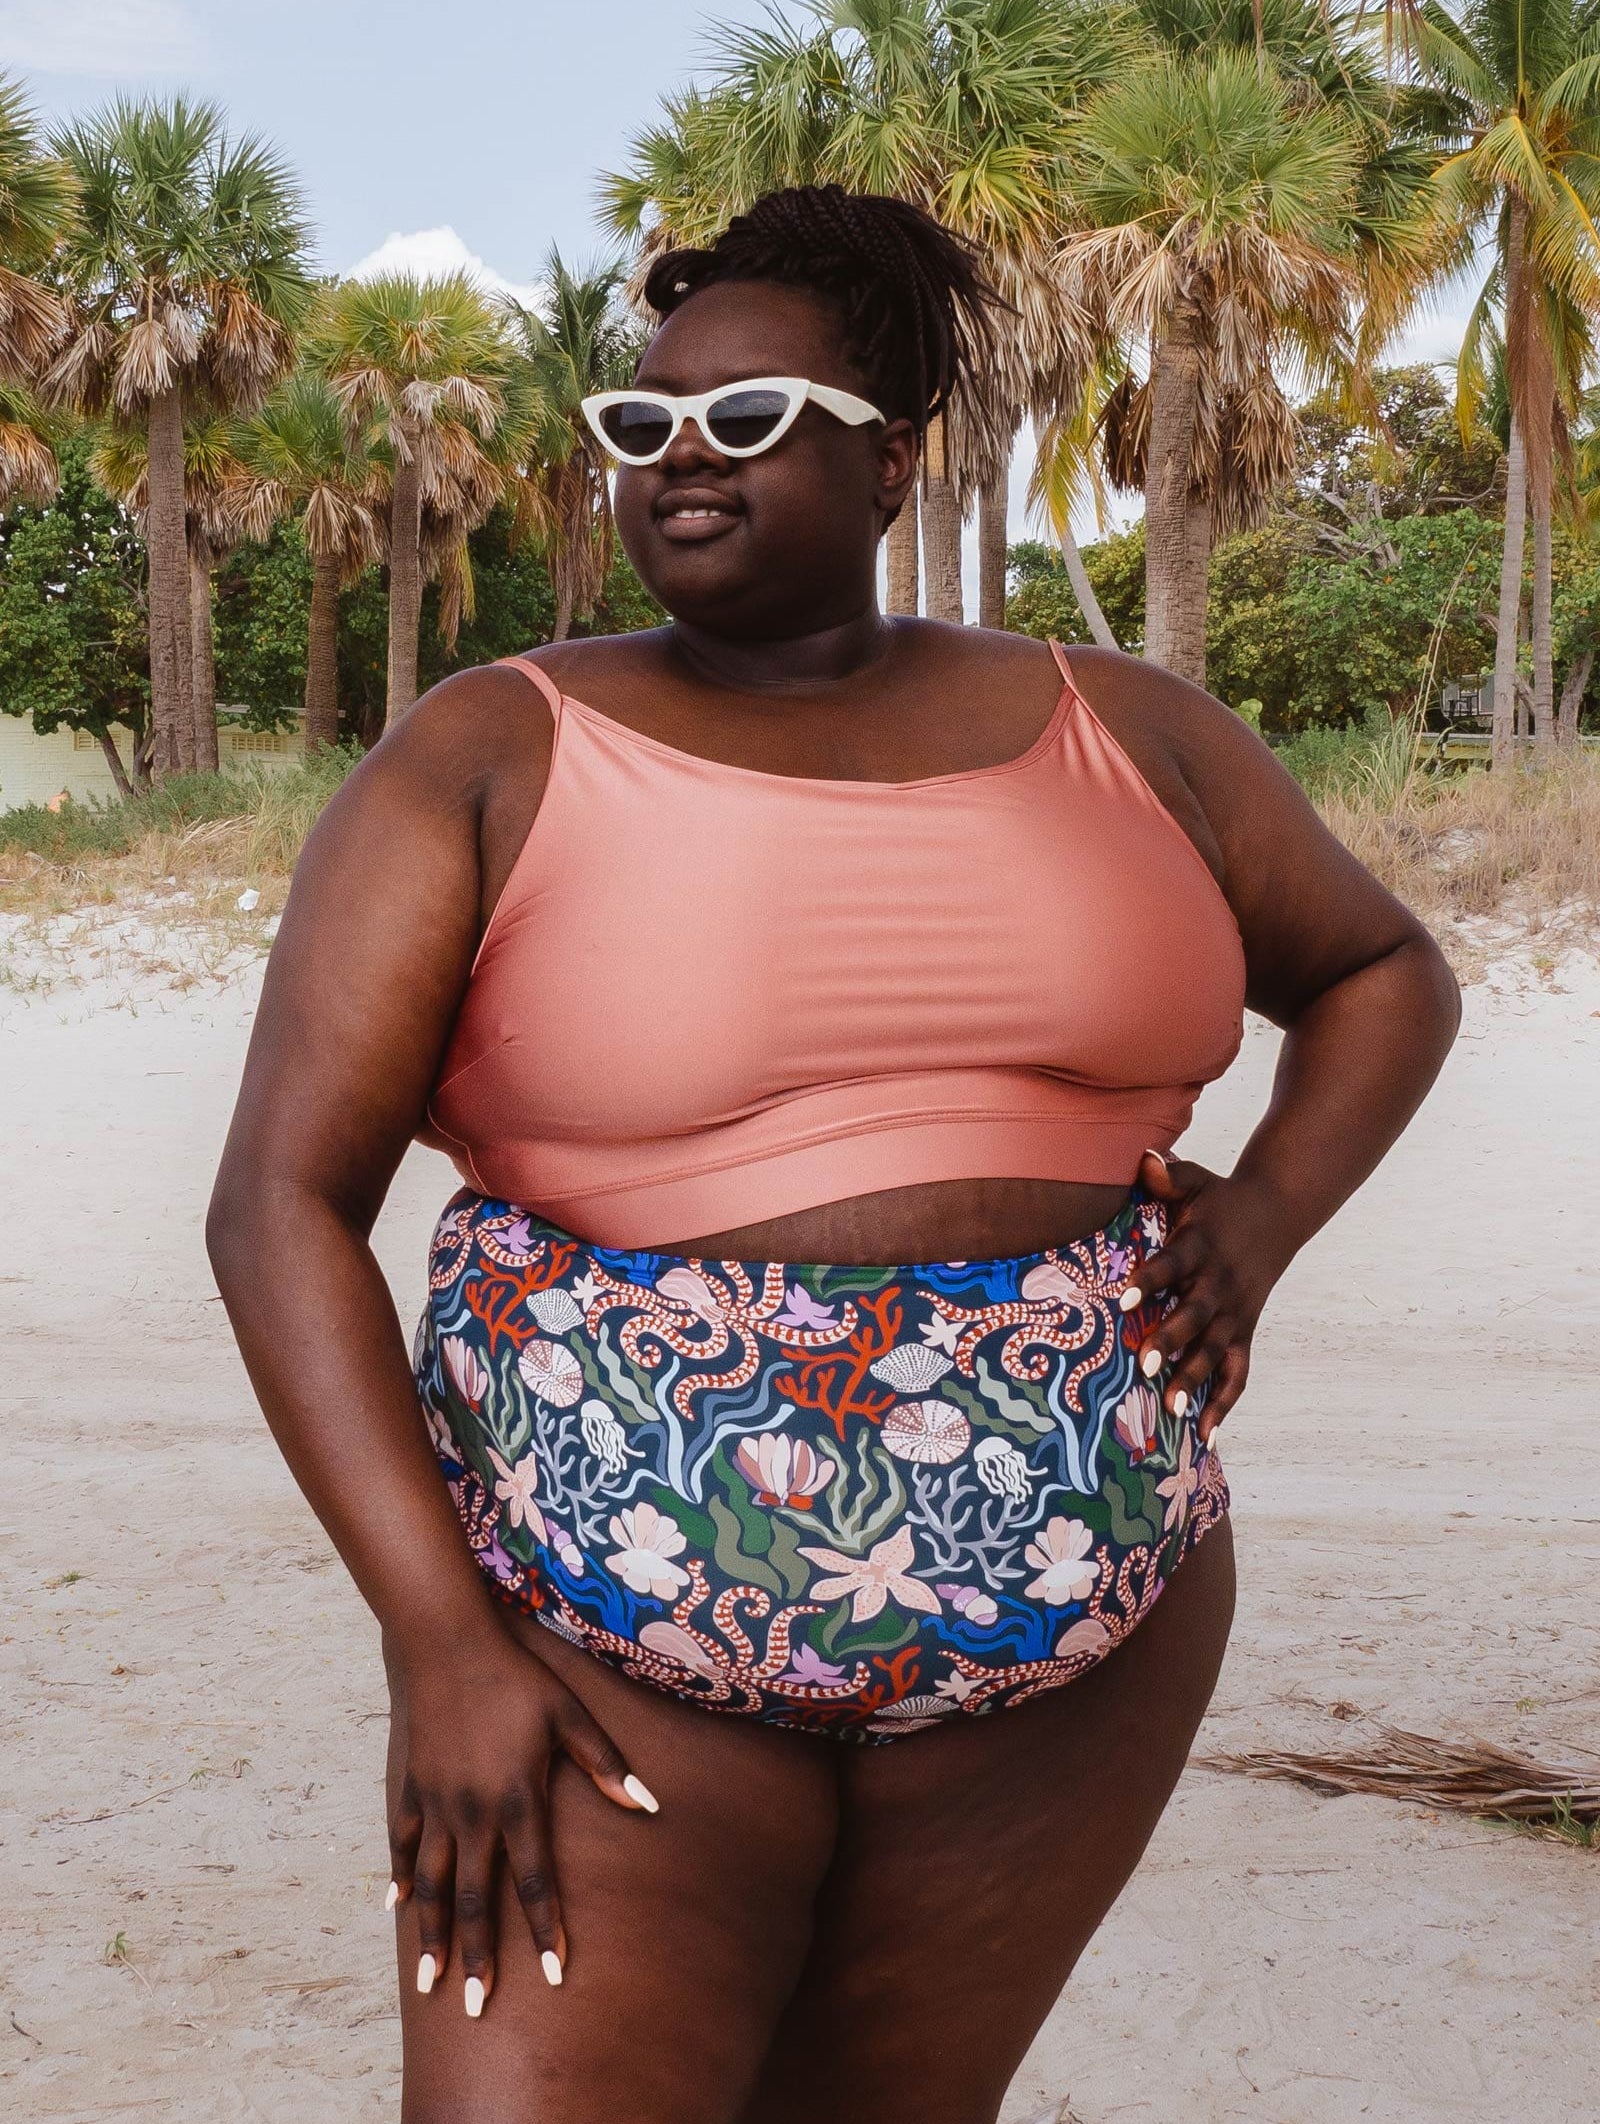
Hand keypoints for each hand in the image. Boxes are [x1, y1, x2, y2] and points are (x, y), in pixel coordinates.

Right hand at [382, 1619, 656, 2016]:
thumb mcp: (570, 1715)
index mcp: (519, 1799)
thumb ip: (606, 1764)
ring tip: (430, 1985)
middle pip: (478, 1899)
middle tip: (477, 2007)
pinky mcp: (412, 1788)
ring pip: (434, 1885)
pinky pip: (404, 1845)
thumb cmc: (518, 1678)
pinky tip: (396, 1910)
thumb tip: (649, 1805)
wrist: (448, 1645)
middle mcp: (475, 1813)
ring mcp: (438, 1804)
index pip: (536, 1881)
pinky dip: (400, 1879)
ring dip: (432, 1936)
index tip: (554, 1975)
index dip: (547, 1930)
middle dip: (478, 1957)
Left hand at [1118, 1149, 1296, 1444]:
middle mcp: (1220, 1284)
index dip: (1150, 1280)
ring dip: (1196, 1380)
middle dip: (1174, 1339)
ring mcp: (1236, 1312)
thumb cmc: (1219, 1199)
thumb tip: (1144, 1159)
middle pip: (1197, 1315)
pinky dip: (1225, 1404)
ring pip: (1217, 1351)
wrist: (1276, 1214)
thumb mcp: (1196, 1180)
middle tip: (1146, 1363)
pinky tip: (1205, 1435)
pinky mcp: (1244, 1331)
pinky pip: (1239, 1372)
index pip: (1173, 1264)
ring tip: (1172, 1411)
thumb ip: (1168, 1174)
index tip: (1124, 1297)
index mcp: (1202, 1246)